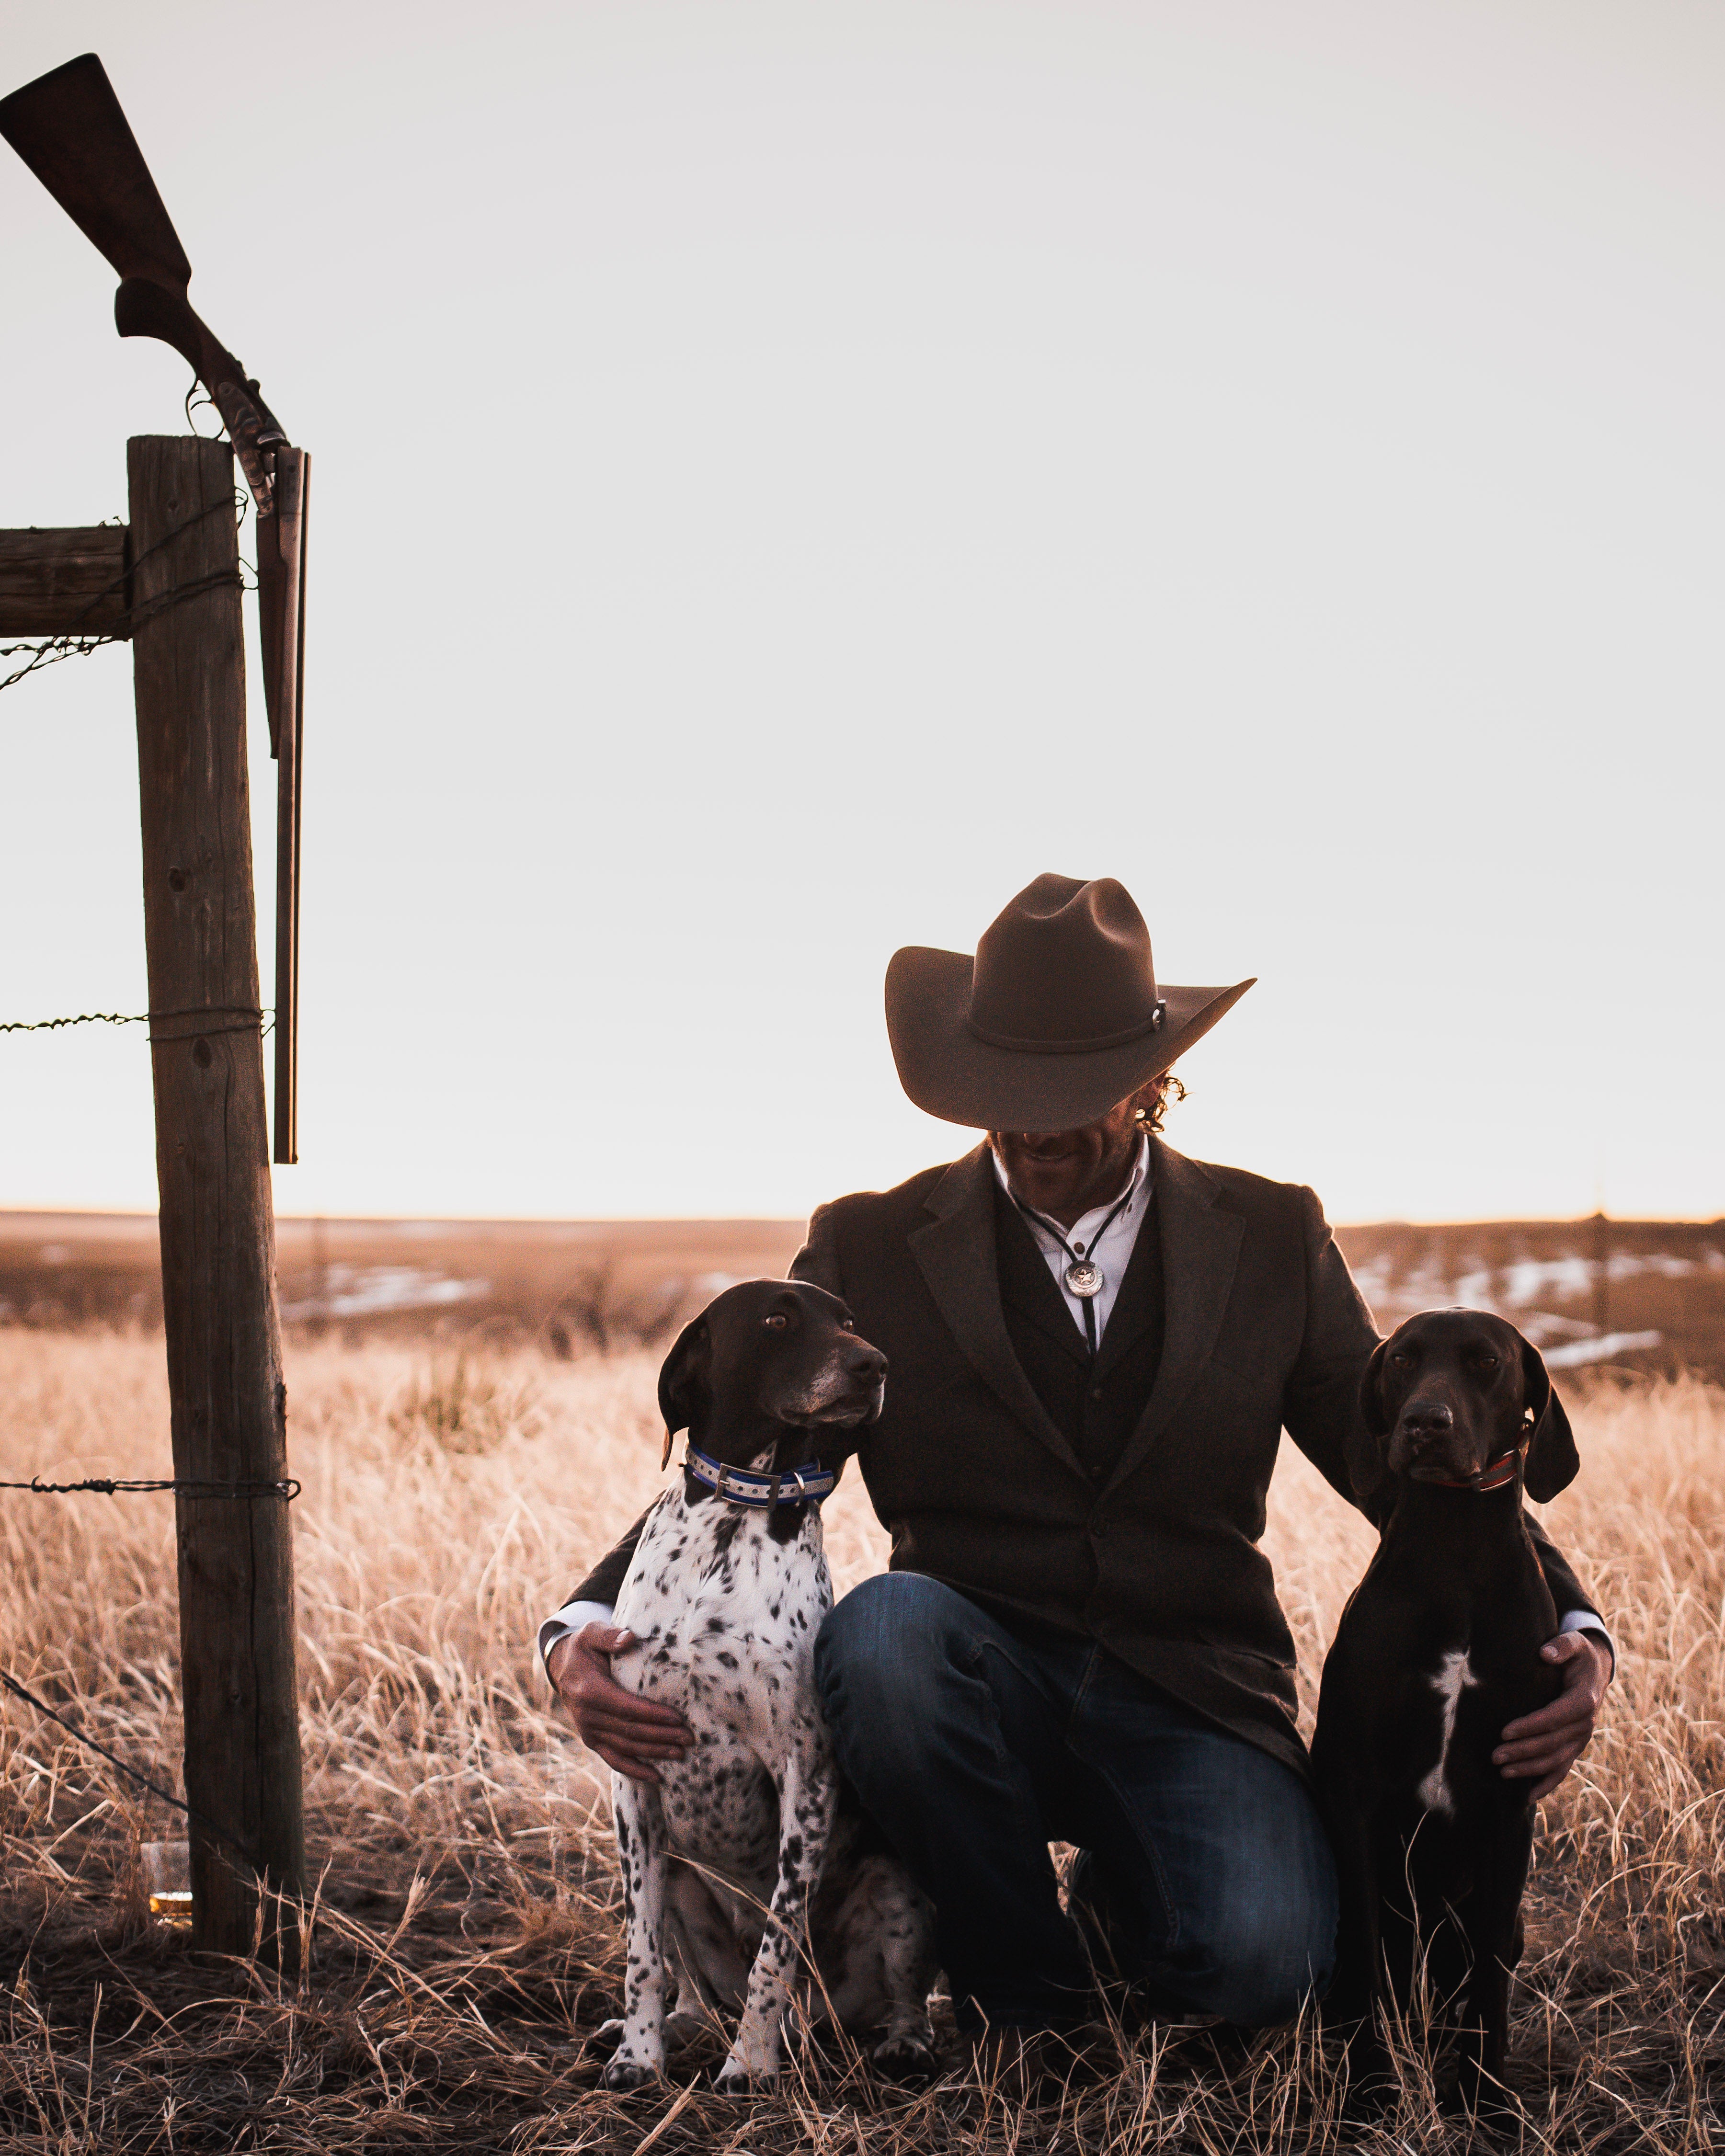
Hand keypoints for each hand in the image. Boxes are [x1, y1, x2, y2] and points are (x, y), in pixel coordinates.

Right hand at [547, 1622, 691, 1785]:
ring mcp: (589, 1731)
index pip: (626, 1707)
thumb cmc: (584, 1648)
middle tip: (689, 1738)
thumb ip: (609, 1636)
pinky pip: (614, 1759)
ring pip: (626, 1747)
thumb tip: (629, 1639)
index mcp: (589, 1691)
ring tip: (681, 1753)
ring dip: (654, 1753)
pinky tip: (656, 1777)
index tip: (677, 1718)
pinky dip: (634, 1770)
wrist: (562, 1668)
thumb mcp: (591, 1633)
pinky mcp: (592, 1740)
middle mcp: (587, 1716)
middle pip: (630, 1731)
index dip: (652, 1715)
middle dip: (661, 1736)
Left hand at [1494, 1631, 1611, 1800]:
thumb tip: (1545, 1654)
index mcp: (1584, 1699)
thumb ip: (1561, 1646)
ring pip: (1556, 1760)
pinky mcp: (1575, 1746)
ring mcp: (1581, 1738)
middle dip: (1523, 1751)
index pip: (1555, 1717)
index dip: (1531, 1726)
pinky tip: (1528, 1796)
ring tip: (1502, 1772)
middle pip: (1552, 1743)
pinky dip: (1547, 1784)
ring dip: (1529, 1769)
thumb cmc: (1577, 1655)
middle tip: (1494, 1756)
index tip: (1504, 1731)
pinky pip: (1563, 1769)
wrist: (1595, 1670)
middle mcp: (1585, 1723)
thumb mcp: (1574, 1643)